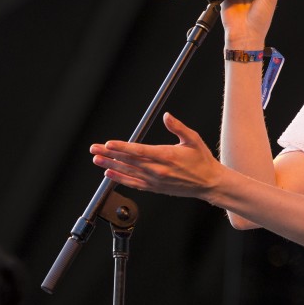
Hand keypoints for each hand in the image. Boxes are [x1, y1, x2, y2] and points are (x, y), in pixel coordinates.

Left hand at [90, 112, 223, 198]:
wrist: (209, 183)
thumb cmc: (201, 160)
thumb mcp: (193, 139)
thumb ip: (178, 127)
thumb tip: (167, 116)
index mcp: (166, 156)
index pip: (139, 151)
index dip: (122, 148)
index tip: (109, 144)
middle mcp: (158, 170)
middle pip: (129, 161)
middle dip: (109, 155)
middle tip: (94, 149)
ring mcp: (155, 180)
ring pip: (128, 173)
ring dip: (110, 166)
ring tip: (97, 160)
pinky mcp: (154, 188)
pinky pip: (133, 184)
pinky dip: (120, 179)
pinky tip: (109, 174)